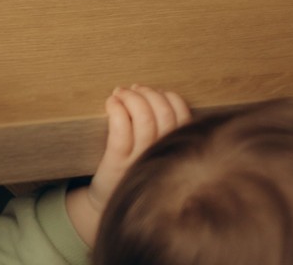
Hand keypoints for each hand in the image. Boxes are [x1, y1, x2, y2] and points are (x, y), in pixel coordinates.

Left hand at [64, 84, 191, 245]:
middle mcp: (163, 156)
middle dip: (148, 93)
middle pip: (164, 113)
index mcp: (178, 152)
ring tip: (119, 93)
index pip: (184, 117)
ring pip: (144, 118)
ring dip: (131, 97)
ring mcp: (140, 160)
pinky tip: (111, 103)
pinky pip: (121, 131)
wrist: (108, 202)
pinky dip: (117, 110)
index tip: (154, 92)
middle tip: (132, 89)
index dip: (169, 97)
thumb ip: (165, 132)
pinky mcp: (117, 163)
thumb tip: (156, 94)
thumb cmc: (133, 170)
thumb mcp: (157, 153)